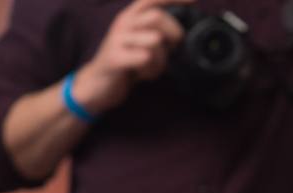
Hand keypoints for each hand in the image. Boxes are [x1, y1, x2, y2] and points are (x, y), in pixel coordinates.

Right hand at [71, 0, 191, 114]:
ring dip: (161, 58)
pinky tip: (143, 75)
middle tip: (171, 50)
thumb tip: (182, 34)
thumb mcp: (142, 43)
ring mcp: (117, 39)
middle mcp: (123, 23)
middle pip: (157, 16)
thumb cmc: (127, 63)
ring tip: (153, 68)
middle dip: (173, 33)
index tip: (195, 0)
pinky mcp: (114, 57)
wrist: (98, 84)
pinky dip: (151, 70)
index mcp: (131, 16)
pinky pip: (145, 58)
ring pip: (154, 39)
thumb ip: (158, 33)